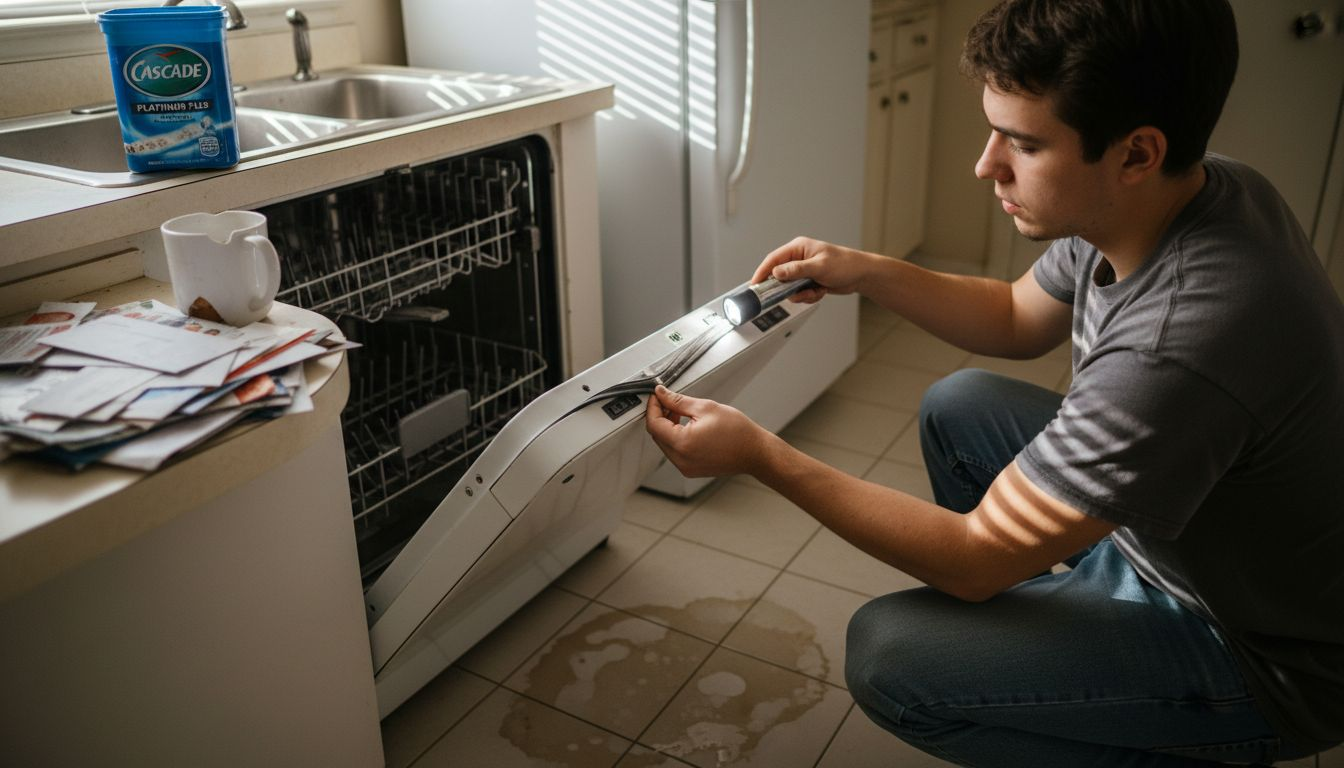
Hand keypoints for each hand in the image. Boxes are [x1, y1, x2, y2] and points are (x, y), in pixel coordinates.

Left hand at [645, 385, 772, 477]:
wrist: (755, 452)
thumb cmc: (737, 431)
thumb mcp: (705, 407)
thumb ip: (678, 401)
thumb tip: (661, 394)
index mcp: (682, 443)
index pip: (654, 424)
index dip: (652, 407)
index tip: (656, 396)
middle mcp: (681, 460)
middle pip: (657, 435)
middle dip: (659, 416)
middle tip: (668, 401)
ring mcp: (685, 467)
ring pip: (665, 444)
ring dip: (667, 427)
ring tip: (679, 412)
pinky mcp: (691, 470)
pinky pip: (675, 452)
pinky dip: (675, 438)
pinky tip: (686, 426)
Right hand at [750, 236, 874, 303]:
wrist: (861, 275)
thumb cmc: (844, 264)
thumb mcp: (819, 267)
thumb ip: (796, 270)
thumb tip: (776, 272)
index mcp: (798, 248)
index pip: (774, 259)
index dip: (762, 272)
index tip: (755, 284)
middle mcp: (799, 258)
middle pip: (780, 276)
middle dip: (787, 288)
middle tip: (792, 293)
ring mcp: (804, 271)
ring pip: (790, 287)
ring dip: (801, 293)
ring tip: (815, 291)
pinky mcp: (809, 281)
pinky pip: (800, 292)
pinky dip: (809, 296)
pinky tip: (820, 292)